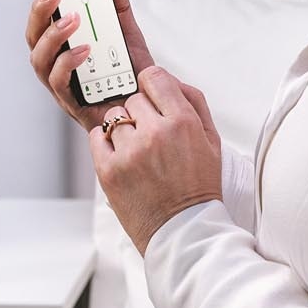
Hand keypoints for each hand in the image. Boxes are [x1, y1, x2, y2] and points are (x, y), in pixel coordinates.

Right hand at [24, 0, 156, 133]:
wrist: (150, 104)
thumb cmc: (131, 73)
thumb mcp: (127, 32)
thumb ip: (117, 5)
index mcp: (64, 47)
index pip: (41, 22)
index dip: (41, 2)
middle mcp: (56, 65)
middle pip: (33, 37)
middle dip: (40, 11)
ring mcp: (62, 85)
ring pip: (39, 60)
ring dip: (53, 36)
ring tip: (73, 20)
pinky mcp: (72, 103)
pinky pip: (59, 83)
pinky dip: (68, 63)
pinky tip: (85, 50)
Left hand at [90, 65, 222, 255]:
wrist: (183, 230)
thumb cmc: (199, 186)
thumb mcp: (211, 140)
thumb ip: (193, 102)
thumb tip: (169, 80)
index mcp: (182, 122)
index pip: (154, 77)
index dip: (153, 87)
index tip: (154, 100)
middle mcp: (154, 133)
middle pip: (133, 99)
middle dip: (141, 114)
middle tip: (152, 138)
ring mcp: (129, 152)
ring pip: (114, 117)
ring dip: (123, 130)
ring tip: (138, 152)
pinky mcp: (108, 170)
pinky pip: (96, 136)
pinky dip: (106, 143)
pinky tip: (122, 157)